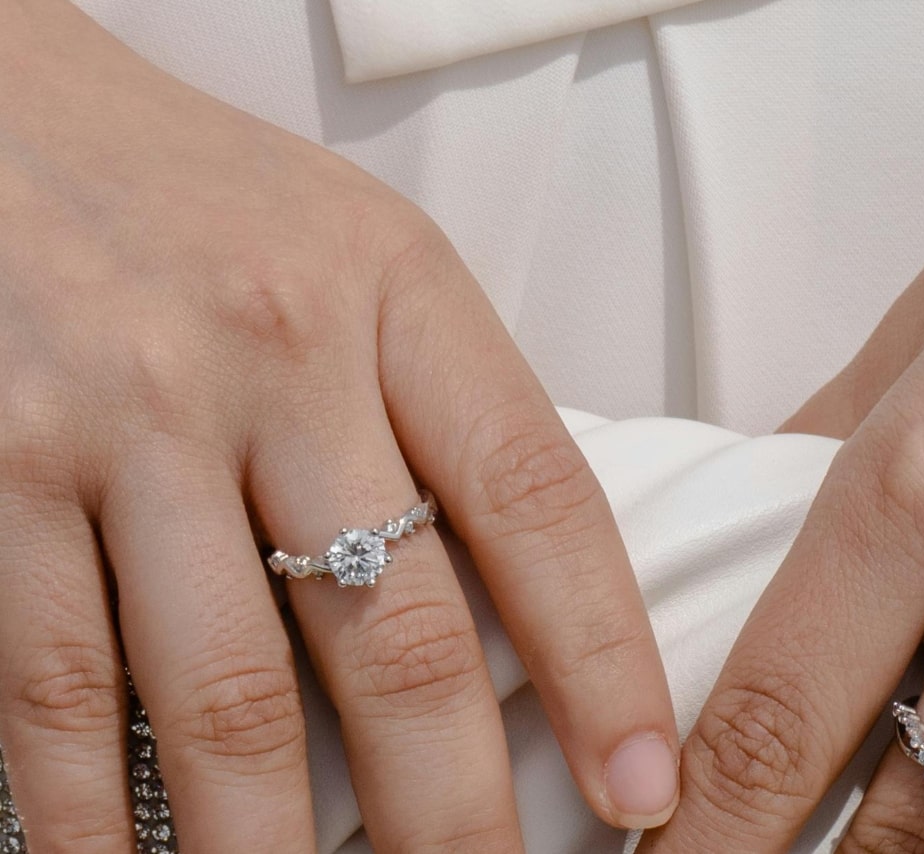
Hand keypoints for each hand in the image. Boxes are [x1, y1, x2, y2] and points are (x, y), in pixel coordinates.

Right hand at [0, 2, 677, 848]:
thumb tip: (526, 601)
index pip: (537, 500)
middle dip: (449, 811)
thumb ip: (446, 404)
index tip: (640, 784)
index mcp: (395, 294)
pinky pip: (55, 688)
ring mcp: (121, 420)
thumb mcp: (366, 255)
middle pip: (394, 634)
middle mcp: (269, 357)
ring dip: (278, 849)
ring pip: (223, 696)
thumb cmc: (206, 198)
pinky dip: (94, 817)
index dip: (604, 661)